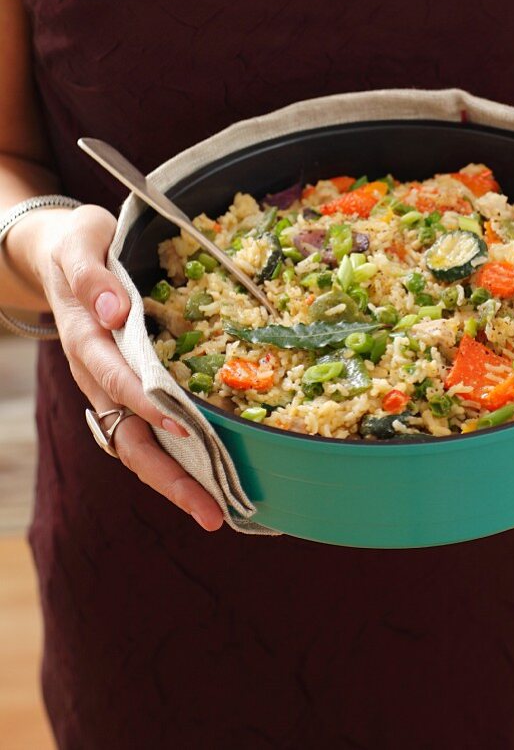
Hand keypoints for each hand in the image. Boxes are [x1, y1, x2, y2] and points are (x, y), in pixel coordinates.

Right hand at [30, 204, 222, 529]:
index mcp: (87, 340)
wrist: (57, 254)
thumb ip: (90, 275)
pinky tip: (208, 480)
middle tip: (211, 511)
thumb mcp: (80, 243)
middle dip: (169, 476)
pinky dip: (173, 460)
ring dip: (174, 481)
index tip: (185, 427)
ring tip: (215, 512)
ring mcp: (107, 389)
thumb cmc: (77, 244)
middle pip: (128, 437)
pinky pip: (144, 434)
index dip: (149, 405)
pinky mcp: (121, 392)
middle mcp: (97, 375)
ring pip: (136, 446)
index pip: (119, 380)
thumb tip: (112, 312)